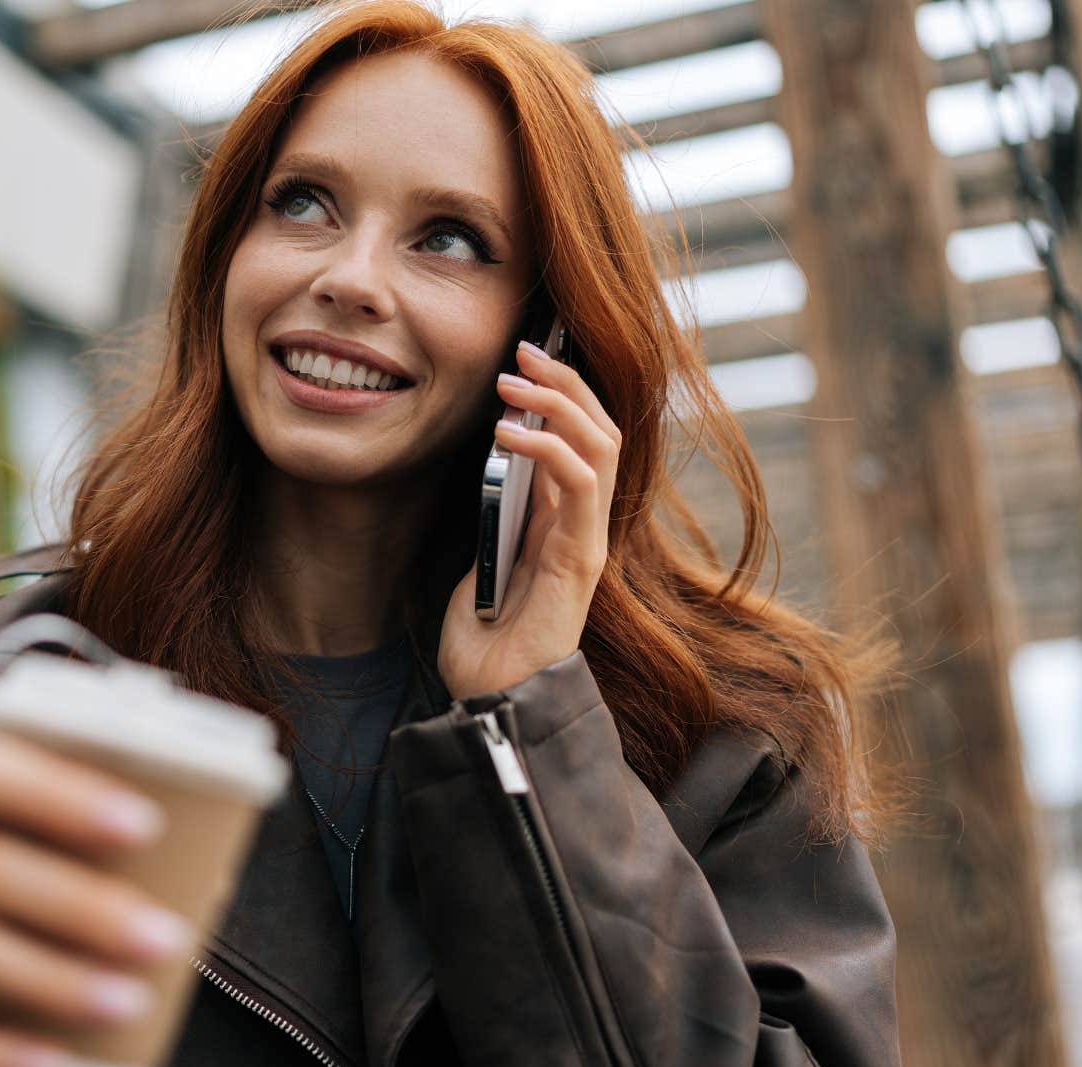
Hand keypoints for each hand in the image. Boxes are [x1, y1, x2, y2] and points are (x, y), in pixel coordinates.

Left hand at [439, 338, 620, 700]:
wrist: (491, 702)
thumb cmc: (482, 646)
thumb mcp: (479, 565)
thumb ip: (495, 522)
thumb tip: (492, 473)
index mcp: (560, 523)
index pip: (581, 440)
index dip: (560, 395)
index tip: (522, 359)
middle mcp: (583, 526)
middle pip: (600, 431)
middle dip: (566, 381)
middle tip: (524, 349)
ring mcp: (587, 541)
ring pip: (602, 445)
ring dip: (560, 402)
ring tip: (514, 380)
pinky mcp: (581, 559)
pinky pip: (580, 485)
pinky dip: (548, 447)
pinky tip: (506, 433)